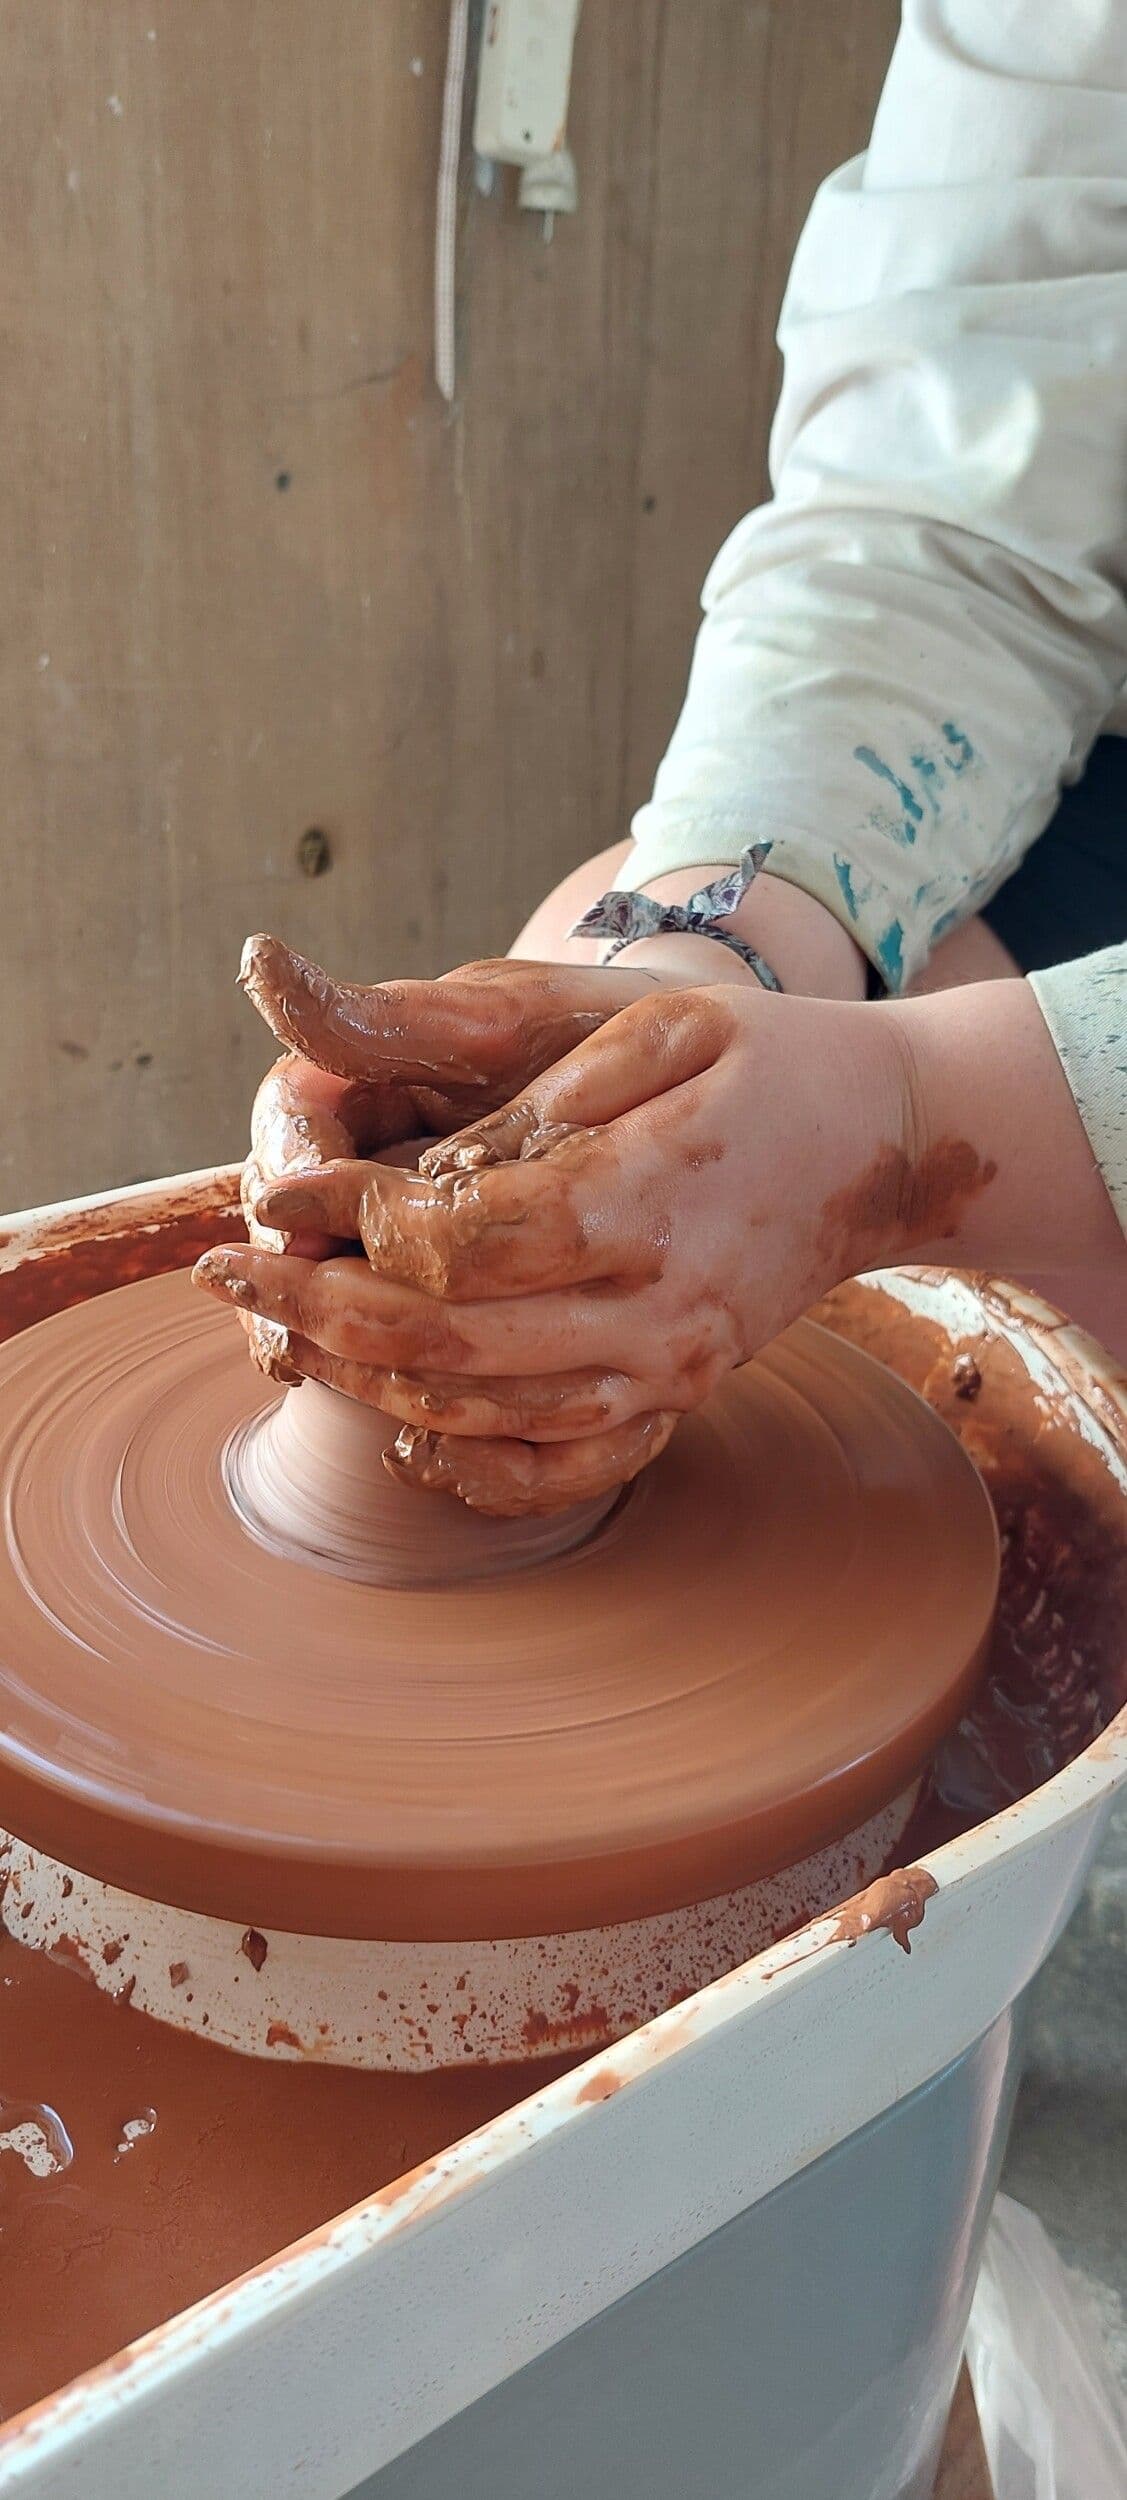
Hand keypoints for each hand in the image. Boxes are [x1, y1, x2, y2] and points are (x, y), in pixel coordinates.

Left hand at [199, 980, 918, 1511]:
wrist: (891, 1145)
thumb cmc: (763, 1058)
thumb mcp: (657, 1019)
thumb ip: (537, 1089)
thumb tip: (423, 1161)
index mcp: (648, 1196)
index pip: (465, 1242)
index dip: (353, 1222)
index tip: (282, 1189)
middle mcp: (660, 1308)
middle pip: (452, 1343)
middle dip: (317, 1308)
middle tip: (225, 1271)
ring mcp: (672, 1372)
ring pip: (486, 1412)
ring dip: (364, 1380)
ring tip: (277, 1330)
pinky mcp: (677, 1402)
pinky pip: (556, 1467)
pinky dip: (464, 1462)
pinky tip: (393, 1427)